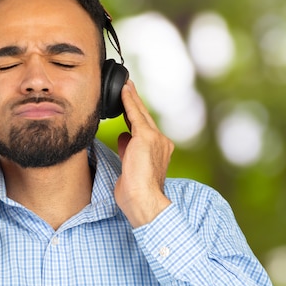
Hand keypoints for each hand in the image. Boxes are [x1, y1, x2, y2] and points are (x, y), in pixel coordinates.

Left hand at [114, 80, 173, 227]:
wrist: (144, 200)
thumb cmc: (136, 192)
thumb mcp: (130, 166)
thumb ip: (129, 149)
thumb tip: (123, 136)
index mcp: (159, 151)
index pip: (145, 129)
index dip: (136, 116)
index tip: (130, 105)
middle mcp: (161, 142)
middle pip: (144, 118)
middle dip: (135, 102)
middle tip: (128, 87)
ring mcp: (155, 139)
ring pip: (140, 114)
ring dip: (132, 98)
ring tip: (125, 85)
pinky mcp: (146, 137)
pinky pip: (135, 115)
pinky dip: (129, 102)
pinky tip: (124, 91)